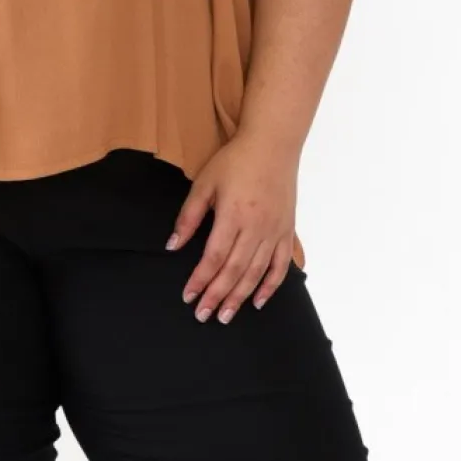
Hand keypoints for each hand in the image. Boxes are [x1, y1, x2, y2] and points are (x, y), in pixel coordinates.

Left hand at [165, 132, 297, 321]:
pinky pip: (281, 265)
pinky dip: (270, 285)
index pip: (214, 257)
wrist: (273, 145)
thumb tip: (173, 246)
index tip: (188, 296)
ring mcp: (274, 231)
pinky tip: (258, 301)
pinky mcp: (287, 231)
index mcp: (233, 215)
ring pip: (256, 273)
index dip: (200, 280)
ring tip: (226, 316)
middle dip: (217, 296)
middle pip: (235, 271)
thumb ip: (189, 217)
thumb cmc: (236, 161)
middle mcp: (256, 228)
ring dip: (240, 297)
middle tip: (204, 315)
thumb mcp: (204, 184)